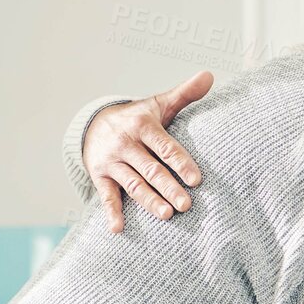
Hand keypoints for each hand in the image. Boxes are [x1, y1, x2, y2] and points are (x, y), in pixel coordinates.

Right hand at [83, 72, 212, 231]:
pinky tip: (118, 229)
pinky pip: (106, 196)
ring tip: (166, 216)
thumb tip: (210, 75)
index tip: (196, 180)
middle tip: (186, 205)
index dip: (180, 162)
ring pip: (132, 184)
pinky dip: (111, 212)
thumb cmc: (136, 117)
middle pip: (150, 169)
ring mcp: (111, 162)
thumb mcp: (157, 104)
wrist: (93, 124)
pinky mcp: (99, 176)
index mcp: (142, 125)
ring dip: (148, 201)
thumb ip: (184, 94)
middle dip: (168, 187)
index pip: (164, 146)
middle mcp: (125, 143)